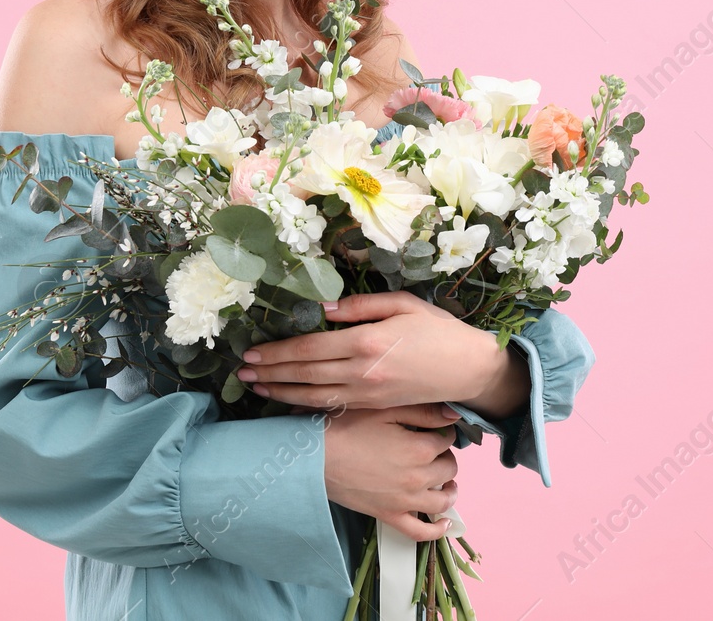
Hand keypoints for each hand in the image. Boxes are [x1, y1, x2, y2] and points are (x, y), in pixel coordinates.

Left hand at [237, 292, 529, 416]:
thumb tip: (321, 309)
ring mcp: (368, 394)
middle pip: (305, 375)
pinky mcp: (374, 406)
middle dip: (271, 374)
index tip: (253, 352)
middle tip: (243, 372)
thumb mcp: (401, 304)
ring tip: (256, 388)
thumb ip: (358, 307)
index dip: (277, 353)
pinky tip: (290, 403)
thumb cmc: (437, 329)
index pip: (309, 349)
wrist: (469, 368)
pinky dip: (307, 406)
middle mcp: (362, 372)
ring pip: (314, 396)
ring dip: (281, 393)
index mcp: (366, 342)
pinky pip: (333, 407)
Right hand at [321, 402, 461, 540]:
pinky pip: (420, 532)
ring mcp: (404, 501)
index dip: (442, 432)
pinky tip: (444, 522)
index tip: (434, 429)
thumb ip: (421, 412)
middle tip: (434, 449)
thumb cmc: (344, 427)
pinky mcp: (389, 515)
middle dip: (445, 456)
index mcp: (419, 448)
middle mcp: (418, 477)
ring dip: (450, 489)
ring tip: (447, 481)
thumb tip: (452, 415)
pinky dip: (437, 530)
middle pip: (448, 468)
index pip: (446, 439)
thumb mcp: (383, 410)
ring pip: (442, 500)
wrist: (314, 456)